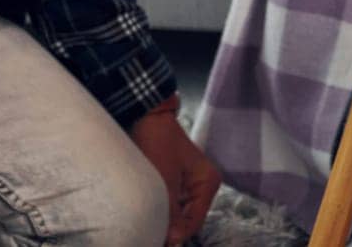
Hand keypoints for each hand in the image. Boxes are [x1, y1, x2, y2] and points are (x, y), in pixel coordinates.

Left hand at [129, 98, 221, 244]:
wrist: (145, 117)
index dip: (175, 236)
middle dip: (168, 228)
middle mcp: (202, 185)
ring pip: (176, 215)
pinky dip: (158, 210)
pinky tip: (144, 209)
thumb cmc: (156, 143)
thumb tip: (175, 240)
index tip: (156, 241)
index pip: (194, 222)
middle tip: (146, 233)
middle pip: (186, 220)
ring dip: (161, 219)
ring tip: (144, 220)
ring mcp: (189, 185)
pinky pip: (169, 206)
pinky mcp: (175, 183)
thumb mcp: (164, 181)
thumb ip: (171, 213)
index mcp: (208, 183)